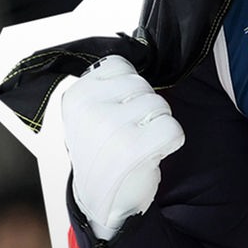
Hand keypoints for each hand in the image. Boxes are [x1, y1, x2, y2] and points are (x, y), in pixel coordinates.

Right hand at [60, 55, 184, 239]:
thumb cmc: (104, 154)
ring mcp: (108, 128)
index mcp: (76, 96)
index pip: (121, 66)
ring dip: (158, 126)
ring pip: (160, 105)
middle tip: (130, 135)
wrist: (103, 204)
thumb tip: (140, 43)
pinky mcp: (131, 149)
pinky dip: (171, 140)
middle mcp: (88, 109)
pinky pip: (172, 128)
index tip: (119, 114)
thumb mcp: (92, 114)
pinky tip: (153, 154)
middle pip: (144, 85)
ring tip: (138, 146)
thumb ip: (106, 85)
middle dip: (146, 109)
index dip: (130, 90)